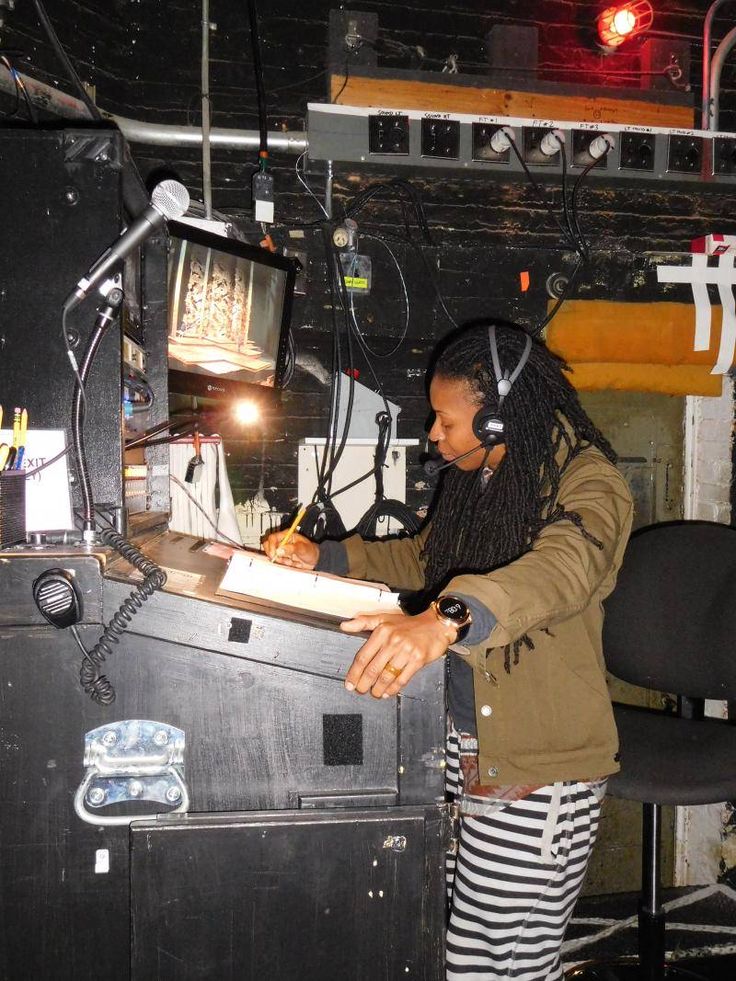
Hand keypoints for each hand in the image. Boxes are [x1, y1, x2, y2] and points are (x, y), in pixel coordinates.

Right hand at [262, 530, 319, 568]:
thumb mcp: (302, 548)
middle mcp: (282, 541)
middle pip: (268, 546)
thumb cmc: (310, 551)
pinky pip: (276, 561)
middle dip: (274, 554)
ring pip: (272, 555)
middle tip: (283, 559)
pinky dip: (282, 564)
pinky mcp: (281, 557)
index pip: (272, 538)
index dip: (271, 546)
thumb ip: (291, 548)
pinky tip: (291, 563)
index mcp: (286, 535)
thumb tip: (279, 550)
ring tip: (291, 561)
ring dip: (280, 560)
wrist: (314, 560)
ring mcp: (281, 550)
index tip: (275, 554)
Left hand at [340, 608, 456, 697]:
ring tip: (373, 693)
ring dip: (378, 688)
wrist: (435, 625)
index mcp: (382, 632)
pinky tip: (387, 692)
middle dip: (364, 684)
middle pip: (373, 669)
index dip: (354, 673)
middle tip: (360, 690)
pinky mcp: (418, 660)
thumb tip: (343, 626)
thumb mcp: (384, 618)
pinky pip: (402, 678)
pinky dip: (393, 688)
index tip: (349, 683)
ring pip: (387, 676)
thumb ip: (362, 622)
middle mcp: (393, 641)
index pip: (363, 656)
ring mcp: (406, 651)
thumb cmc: (408, 624)